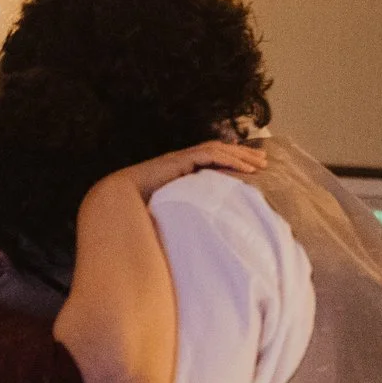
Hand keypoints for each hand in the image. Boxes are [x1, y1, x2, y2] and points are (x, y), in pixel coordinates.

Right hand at [103, 140, 267, 200]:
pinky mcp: (180, 160)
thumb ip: (184, 214)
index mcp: (180, 171)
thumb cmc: (138, 211)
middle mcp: (181, 161)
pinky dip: (230, 160)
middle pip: (218, 152)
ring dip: (241, 155)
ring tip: (260, 162)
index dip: (231, 161)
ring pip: (217, 150)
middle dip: (242, 155)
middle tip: (264, 160)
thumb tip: (199, 232)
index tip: (250, 168)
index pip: (211, 160)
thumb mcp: (169, 212)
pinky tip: (247, 168)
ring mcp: (180, 159)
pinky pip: (210, 155)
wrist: (118, 201)